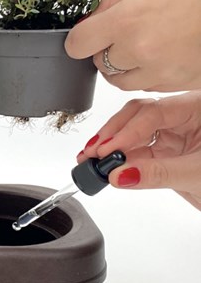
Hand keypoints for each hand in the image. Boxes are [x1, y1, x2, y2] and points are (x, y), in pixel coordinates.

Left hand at [64, 0, 200, 91]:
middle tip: (126, 35)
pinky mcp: (177, 85)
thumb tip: (93, 19)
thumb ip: (119, 4)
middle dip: (107, 51)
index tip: (86, 35)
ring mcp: (159, 72)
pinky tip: (168, 55)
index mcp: (128, 20)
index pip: (77, 43)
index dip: (80, 39)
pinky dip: (149, 75)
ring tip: (148, 45)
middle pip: (99, 64)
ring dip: (125, 67)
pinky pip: (148, 86)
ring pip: (121, 81)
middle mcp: (139, 50)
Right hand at [76, 91, 200, 210]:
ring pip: (134, 135)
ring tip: (91, 163)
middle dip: (113, 135)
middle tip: (92, 154)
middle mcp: (185, 117)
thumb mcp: (199, 174)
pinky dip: (121, 163)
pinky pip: (139, 154)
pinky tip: (106, 170)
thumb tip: (120, 174)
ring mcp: (176, 135)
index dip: (126, 132)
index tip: (108, 151)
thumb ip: (158, 174)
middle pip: (138, 116)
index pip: (153, 113)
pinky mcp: (169, 154)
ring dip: (111, 149)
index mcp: (198, 108)